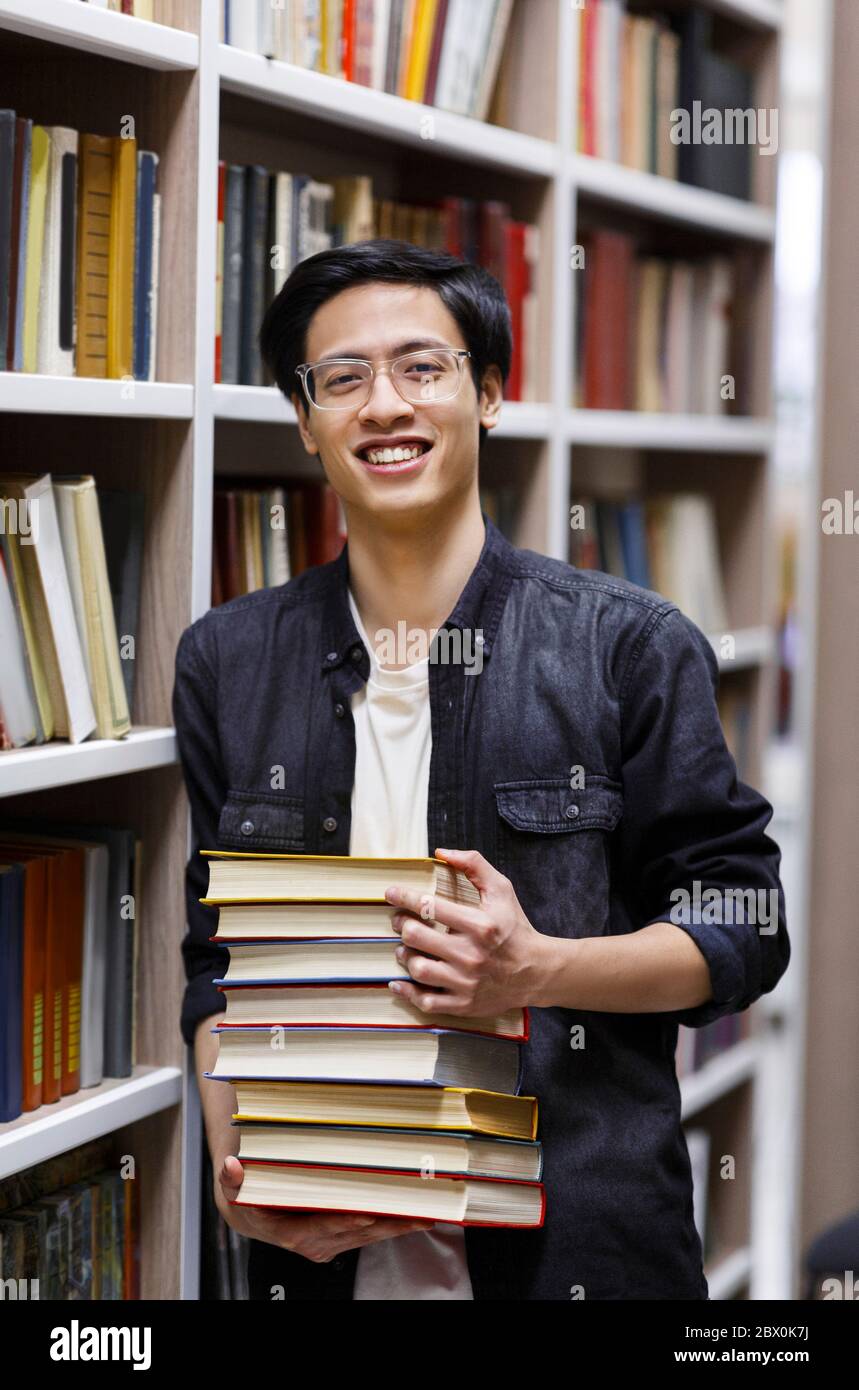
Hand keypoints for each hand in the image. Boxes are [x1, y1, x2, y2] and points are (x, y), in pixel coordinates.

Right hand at [214, 1155, 436, 1262]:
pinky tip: (413, 1217)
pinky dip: (392, 1226)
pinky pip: (369, 1234)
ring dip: (397, 1227)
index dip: (350, 1218)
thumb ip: (231, 1178)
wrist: (248, 1214)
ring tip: (426, 1215)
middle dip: (388, 1223)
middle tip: (417, 1210)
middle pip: (357, 1232)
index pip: (326, 1225)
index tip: (373, 1210)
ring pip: (369, 1237)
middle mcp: (314, 1243)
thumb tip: (231, 1166)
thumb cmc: (247, 1196)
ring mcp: (329, 1244)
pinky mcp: (339, 1239)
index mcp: (292, 1233)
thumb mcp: (233, 1187)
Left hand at [384, 847, 554, 1017]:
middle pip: (416, 936)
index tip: (390, 893)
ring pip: (417, 968)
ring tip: (405, 947)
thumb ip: (474, 865)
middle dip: (401, 925)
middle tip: (399, 921)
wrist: (537, 971)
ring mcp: (466, 982)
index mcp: (479, 925)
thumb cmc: (514, 928)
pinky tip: (400, 982)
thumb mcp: (501, 890)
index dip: (404, 897)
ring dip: (404, 955)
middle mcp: (471, 955)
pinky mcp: (463, 1003)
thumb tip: (441, 852)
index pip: (430, 906)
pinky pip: (425, 1000)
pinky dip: (407, 992)